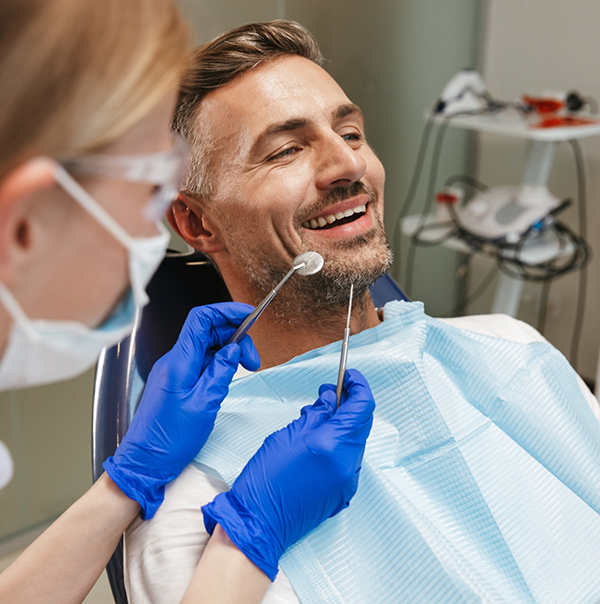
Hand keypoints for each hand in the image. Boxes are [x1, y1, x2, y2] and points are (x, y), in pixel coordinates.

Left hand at [103, 302, 259, 518]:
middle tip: (254, 359)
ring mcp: (174, 371)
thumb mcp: (204, 405)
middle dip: (235, 336)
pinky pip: (200, 362)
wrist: (144, 462)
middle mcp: (174, 361)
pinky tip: (229, 376)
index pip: (201, 320)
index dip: (226, 312)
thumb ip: (221, 372)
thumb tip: (234, 349)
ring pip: (206, 346)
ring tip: (246, 369)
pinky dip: (219, 363)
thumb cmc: (169, 439)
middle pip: (207, 331)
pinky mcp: (176, 382)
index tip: (249, 316)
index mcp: (179, 362)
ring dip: (229, 351)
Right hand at [202, 368, 374, 579]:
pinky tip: (318, 442)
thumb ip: (316, 414)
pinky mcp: (343, 492)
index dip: (358, 386)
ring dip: (343, 424)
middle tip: (328, 394)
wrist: (259, 523)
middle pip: (362, 423)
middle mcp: (347, 463)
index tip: (349, 376)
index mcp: (333, 445)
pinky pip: (349, 459)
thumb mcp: (287, 435)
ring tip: (315, 419)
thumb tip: (331, 398)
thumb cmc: (265, 479)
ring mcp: (348, 481)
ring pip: (356, 440)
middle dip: (349, 403)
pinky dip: (339, 444)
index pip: (362, 406)